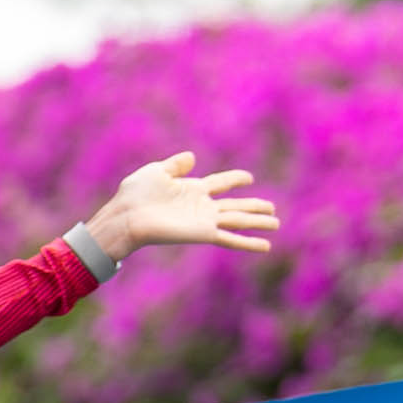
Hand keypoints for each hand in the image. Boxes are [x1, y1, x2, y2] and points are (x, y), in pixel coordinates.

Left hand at [83, 150, 278, 262]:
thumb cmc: (135, 194)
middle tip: (273, 208)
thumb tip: (191, 157)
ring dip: (258, 222)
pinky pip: (232, 238)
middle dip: (254, 206)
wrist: (126, 216)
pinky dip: (249, 242)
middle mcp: (201, 206)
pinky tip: (266, 246)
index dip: (235, 179)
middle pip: (236, 205)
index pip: (221, 183)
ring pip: (239, 220)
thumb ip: (175, 165)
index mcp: (192, 189)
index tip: (249, 178)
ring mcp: (204, 220)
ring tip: (276, 222)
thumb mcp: (156, 171)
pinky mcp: (204, 233)